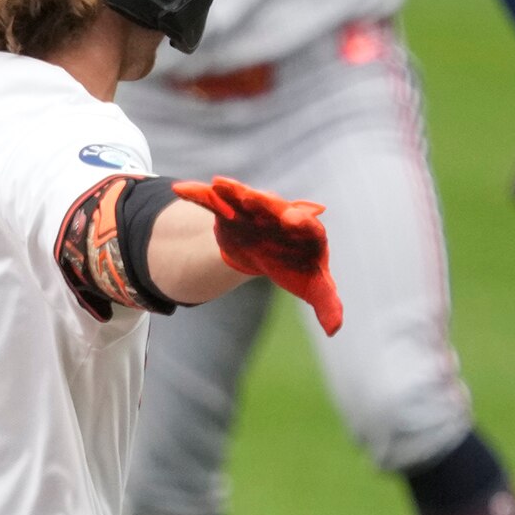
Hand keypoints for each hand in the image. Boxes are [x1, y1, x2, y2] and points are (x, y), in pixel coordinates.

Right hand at [172, 176, 343, 335]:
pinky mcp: (230, 211)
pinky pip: (212, 201)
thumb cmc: (294, 266)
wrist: (268, 249)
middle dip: (264, 201)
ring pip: (243, 198)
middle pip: (273, 206)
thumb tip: (334, 330)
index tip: (299, 217)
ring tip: (218, 184)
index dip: (302, 219)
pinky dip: (197, 194)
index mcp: (302, 231)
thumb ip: (327, 303)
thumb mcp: (312, 286)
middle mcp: (278, 215)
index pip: (305, 224)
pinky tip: (180, 189)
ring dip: (232, 191)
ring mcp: (253, 211)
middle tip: (256, 197)